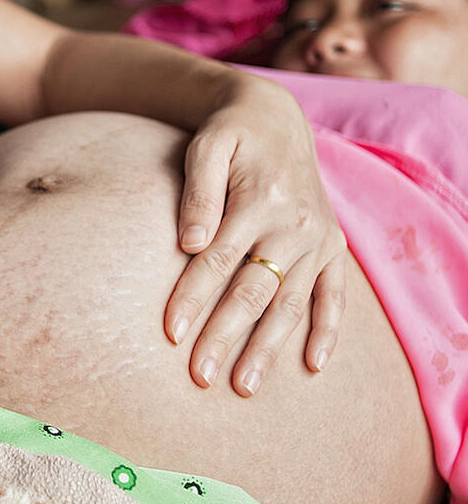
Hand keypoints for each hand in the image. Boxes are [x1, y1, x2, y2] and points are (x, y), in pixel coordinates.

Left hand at [164, 76, 347, 395]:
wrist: (274, 116)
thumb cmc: (229, 133)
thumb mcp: (207, 146)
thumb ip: (198, 192)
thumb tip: (188, 243)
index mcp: (261, 200)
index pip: (219, 261)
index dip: (193, 298)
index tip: (170, 334)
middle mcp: (296, 224)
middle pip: (254, 292)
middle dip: (225, 338)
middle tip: (199, 378)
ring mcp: (318, 239)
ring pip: (292, 303)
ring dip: (269, 349)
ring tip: (243, 387)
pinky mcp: (333, 246)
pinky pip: (335, 295)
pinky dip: (328, 331)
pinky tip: (313, 367)